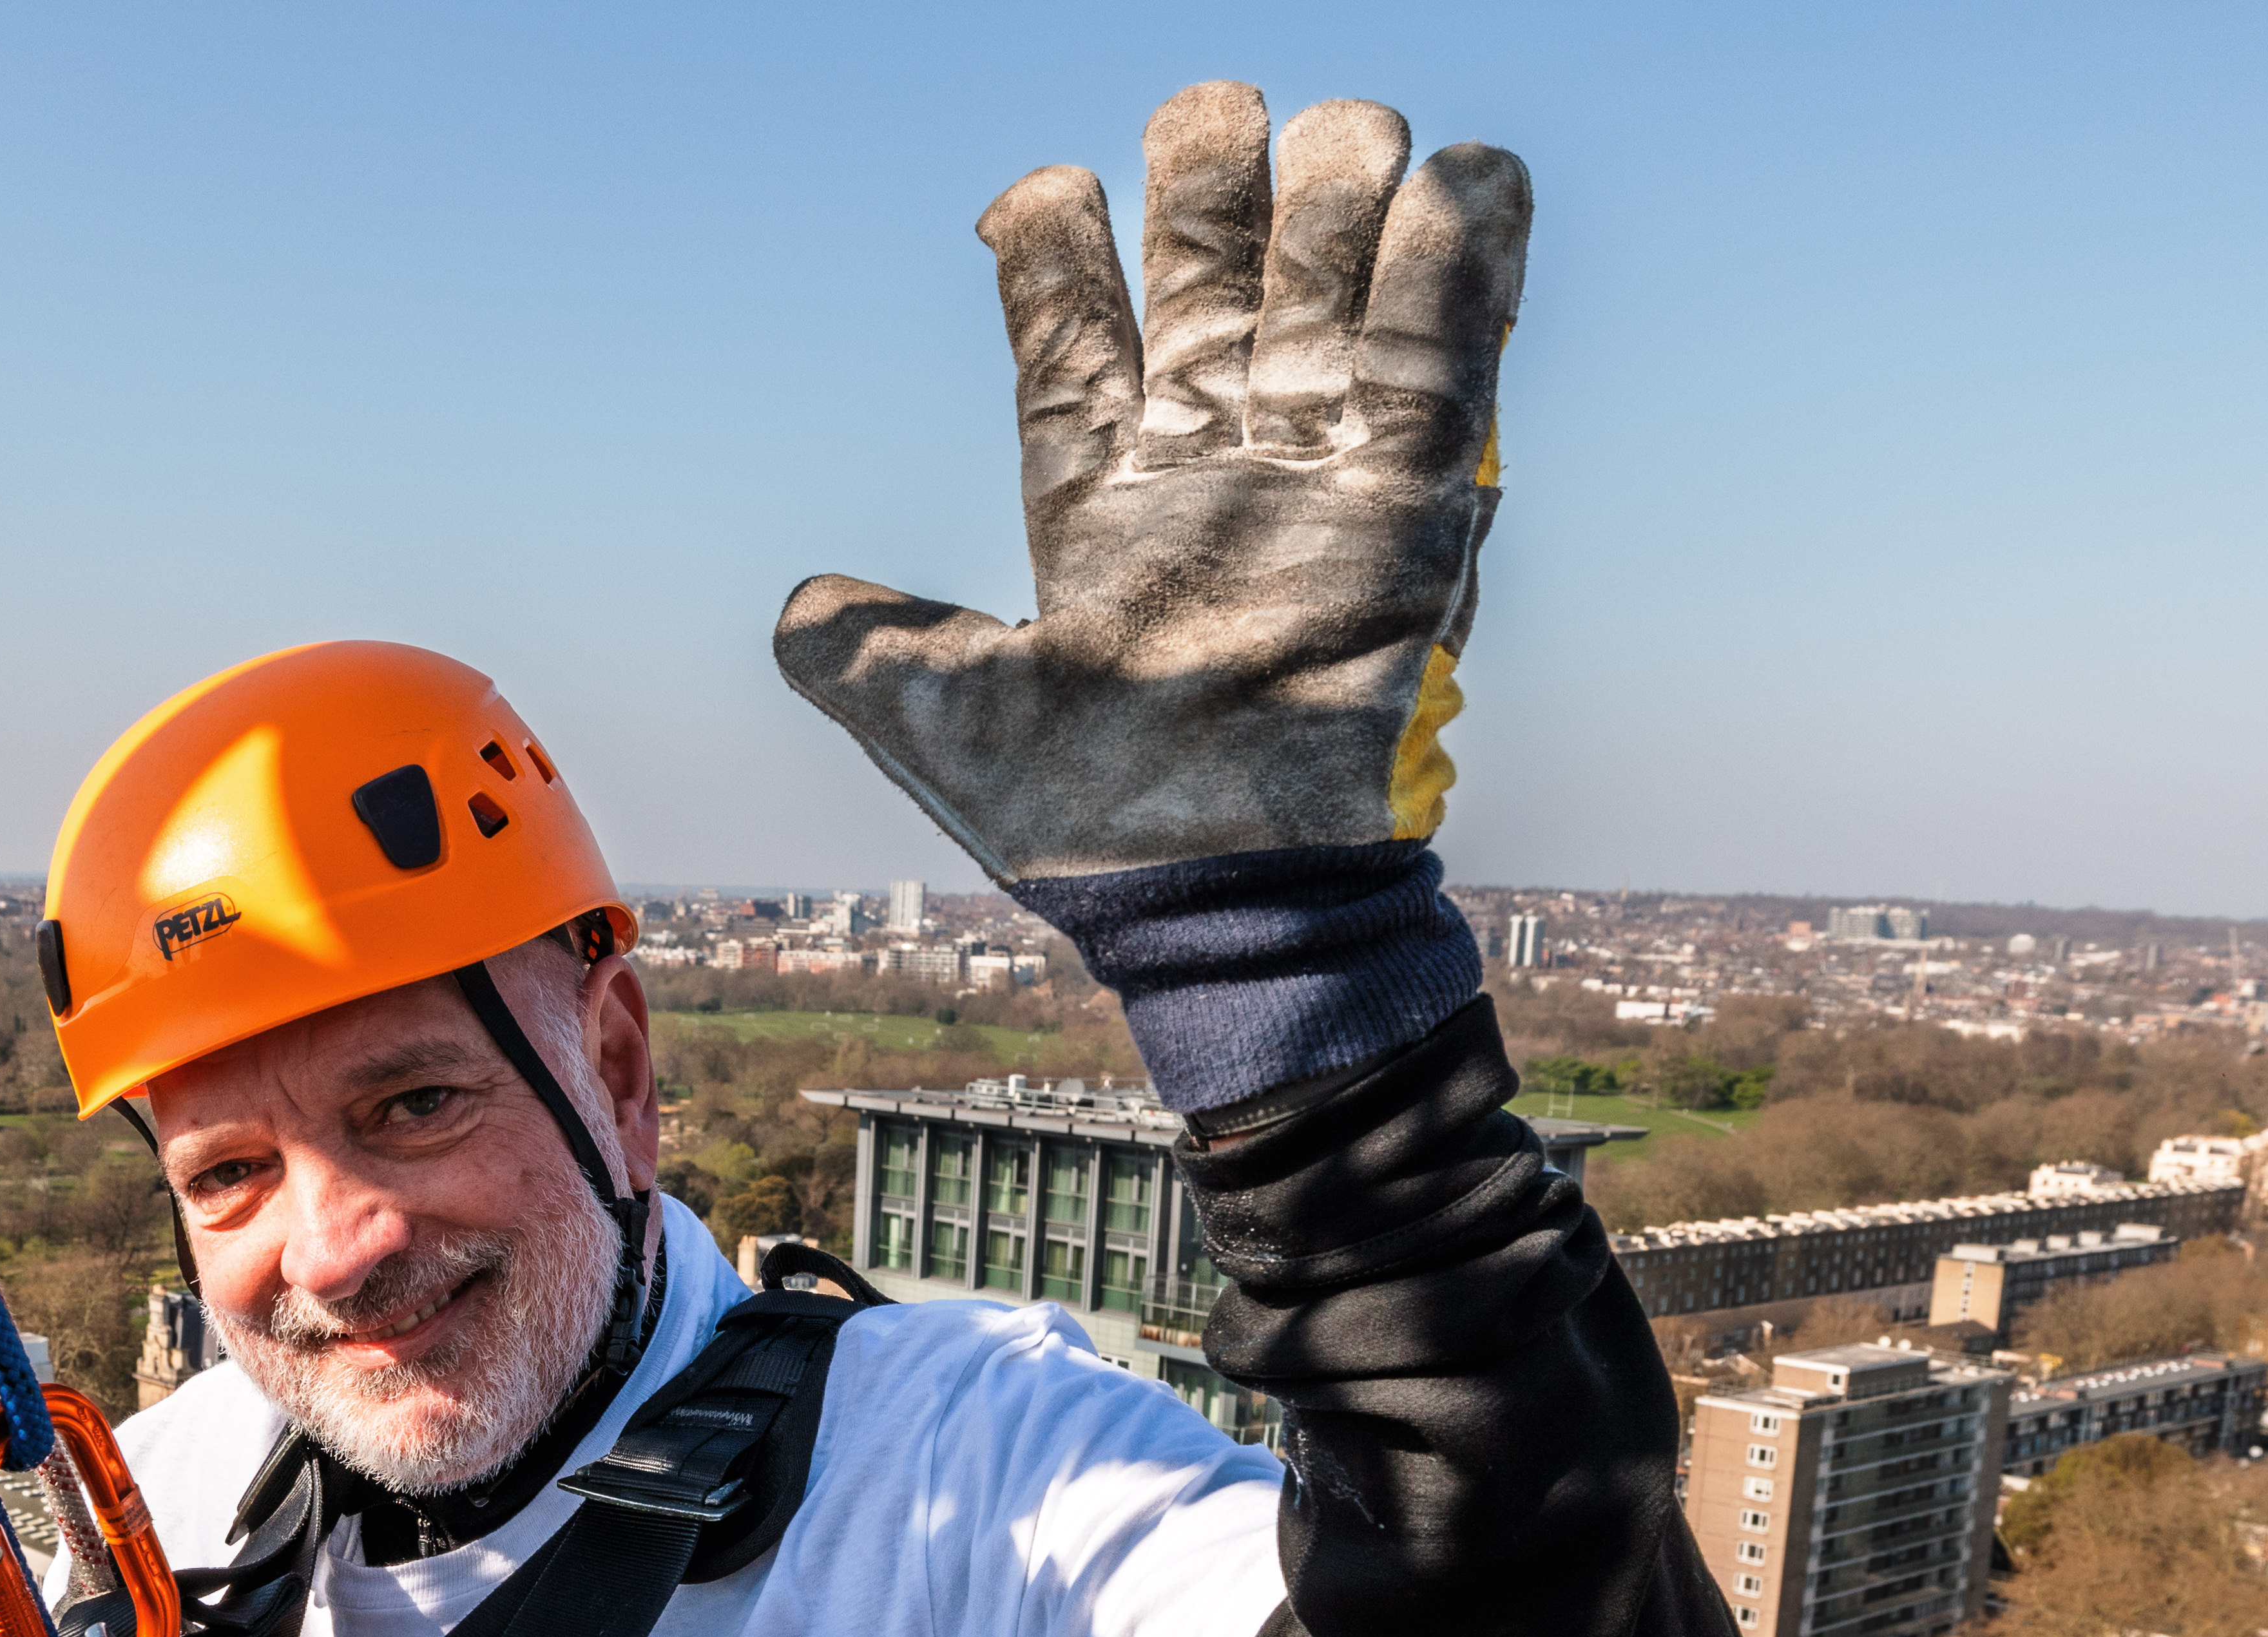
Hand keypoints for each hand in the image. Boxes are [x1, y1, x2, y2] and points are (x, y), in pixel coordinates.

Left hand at [777, 82, 1531, 884]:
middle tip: (1212, 118)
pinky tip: (1468, 179)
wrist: (1219, 887)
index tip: (1040, 192)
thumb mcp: (942, 729)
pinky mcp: (1411, 502)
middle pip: (1209, 276)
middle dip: (1214, 182)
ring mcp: (1312, 473)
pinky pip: (1446, 362)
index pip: (1073, 335)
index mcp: (1095, 499)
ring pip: (1326, 290)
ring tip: (1346, 131)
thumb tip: (799, 613)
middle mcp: (1206, 466)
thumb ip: (869, 656)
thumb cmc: (1087, 826)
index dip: (1054, 251)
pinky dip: (1464, 267)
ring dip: (1338, 198)